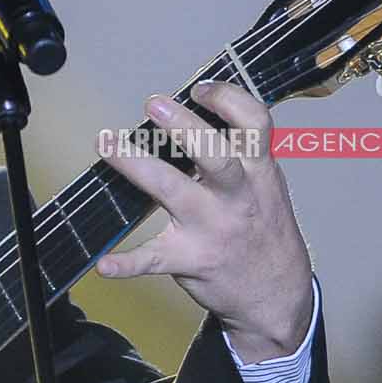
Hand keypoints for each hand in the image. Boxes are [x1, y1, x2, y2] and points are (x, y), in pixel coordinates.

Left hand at [94, 79, 314, 358]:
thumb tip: (189, 113)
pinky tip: (104, 264)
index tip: (200, 88)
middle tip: (153, 104)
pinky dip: (127, 264)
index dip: (230, 100)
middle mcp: (238, 197)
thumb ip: (238, 153)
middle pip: (216, 156)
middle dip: (184, 127)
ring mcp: (213, 229)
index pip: (255, 125)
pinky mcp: (191, 261)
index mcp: (259, 172)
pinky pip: (153, 261)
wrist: (277, 294)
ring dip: (137, 166)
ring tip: (107, 143)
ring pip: (175, 192)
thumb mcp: (265, 185)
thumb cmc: (263, 229)